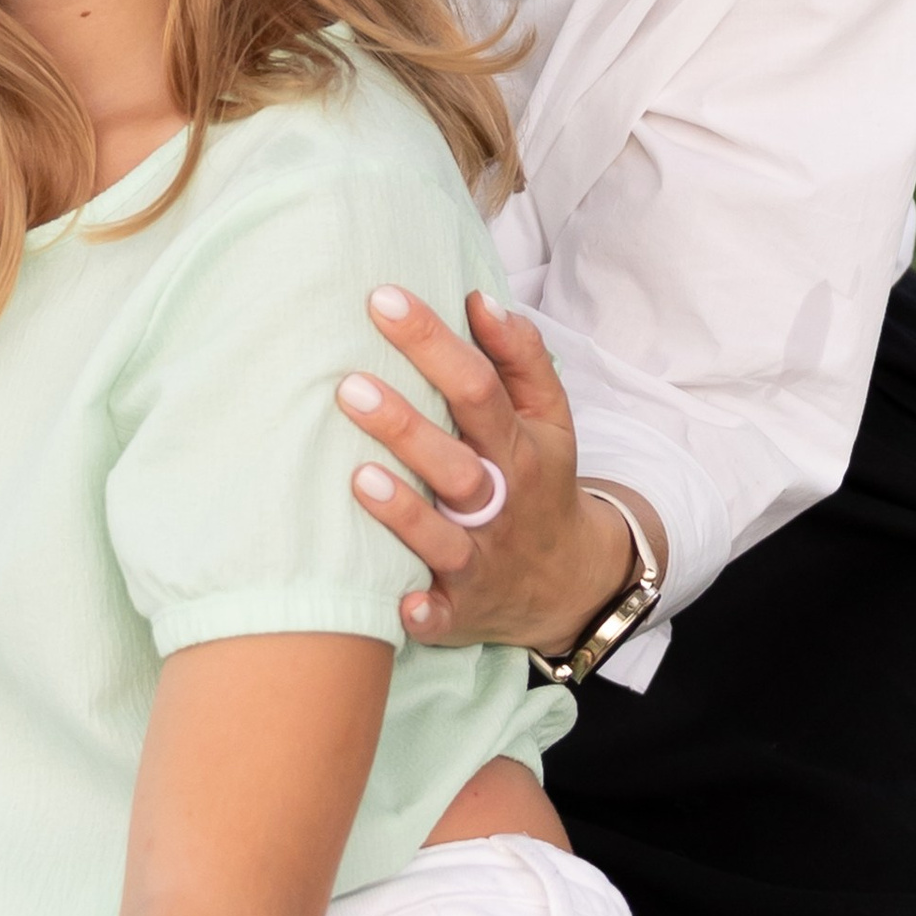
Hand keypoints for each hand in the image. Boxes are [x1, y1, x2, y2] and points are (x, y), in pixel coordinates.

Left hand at [338, 284, 633, 656]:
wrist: (567, 582)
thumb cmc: (538, 480)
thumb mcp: (550, 418)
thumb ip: (520, 357)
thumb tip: (479, 298)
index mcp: (517, 449)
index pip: (476, 387)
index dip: (432, 343)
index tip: (382, 300)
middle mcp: (498, 504)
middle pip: (456, 464)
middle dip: (406, 427)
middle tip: (348, 385)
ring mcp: (479, 561)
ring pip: (442, 538)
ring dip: (403, 513)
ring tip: (358, 477)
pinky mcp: (459, 610)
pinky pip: (440, 617)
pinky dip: (422, 613)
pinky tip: (397, 603)